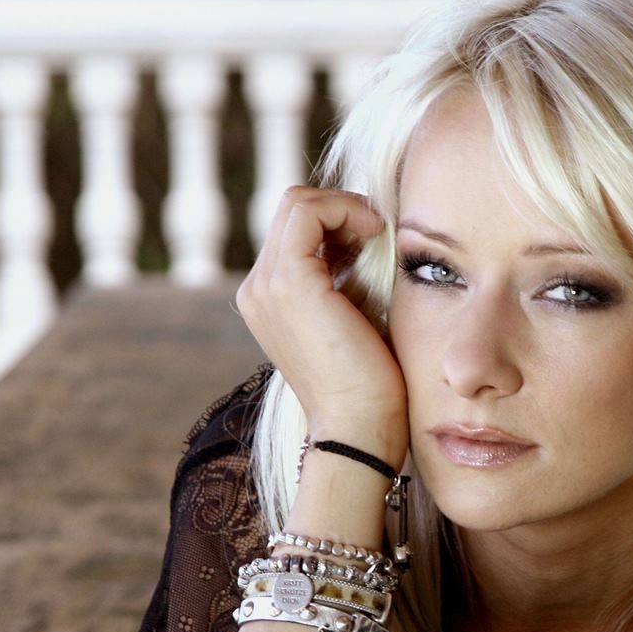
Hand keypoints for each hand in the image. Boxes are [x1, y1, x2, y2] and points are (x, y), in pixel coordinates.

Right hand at [234, 184, 407, 464]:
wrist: (358, 429)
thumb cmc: (368, 385)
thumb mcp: (353, 319)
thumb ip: (345, 279)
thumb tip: (364, 235)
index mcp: (267, 299)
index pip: (293, 227)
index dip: (335, 219)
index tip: (372, 240)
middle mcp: (257, 289)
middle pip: (291, 207)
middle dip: (339, 208)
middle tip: (376, 232)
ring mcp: (266, 285)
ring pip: (298, 202)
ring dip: (344, 206)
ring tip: (375, 233)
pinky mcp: (289, 281)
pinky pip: (309, 211)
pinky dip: (345, 210)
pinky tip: (374, 233)